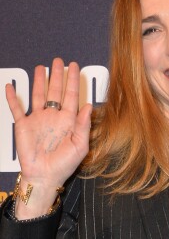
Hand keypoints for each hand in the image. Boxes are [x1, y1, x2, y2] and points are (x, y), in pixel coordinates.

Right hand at [6, 58, 91, 217]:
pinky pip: (16, 108)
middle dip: (57, 75)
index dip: (72, 80)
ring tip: (41, 68)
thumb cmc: (64, 164)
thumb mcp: (80, 146)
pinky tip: (10, 87)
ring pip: (38, 95)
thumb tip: (88, 106)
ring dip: (39, 81)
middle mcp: (54, 116)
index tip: (74, 66)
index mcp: (68, 120)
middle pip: (56, 90)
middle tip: (58, 61)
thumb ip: (83, 126)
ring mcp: (38, 119)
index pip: (71, 95)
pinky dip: (12, 98)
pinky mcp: (23, 125)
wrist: (44, 176)